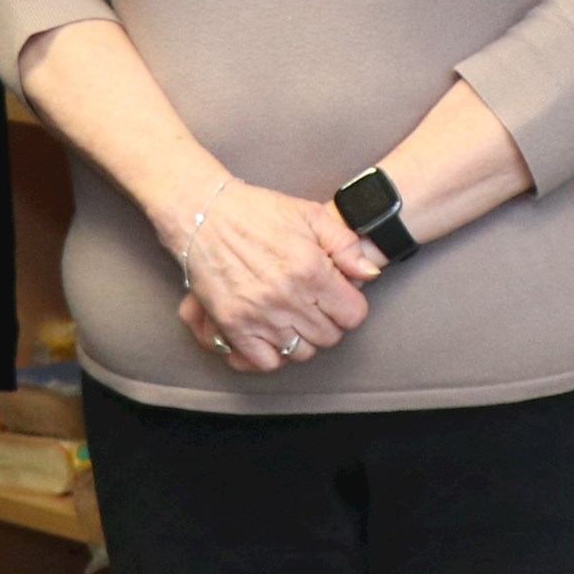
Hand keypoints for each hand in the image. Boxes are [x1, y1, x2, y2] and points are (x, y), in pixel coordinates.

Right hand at [160, 180, 374, 370]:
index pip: (353, 315)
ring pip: (302, 352)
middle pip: (330, 337)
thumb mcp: (310, 215)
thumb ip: (346, 244)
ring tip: (294, 317)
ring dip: (303, 337)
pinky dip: (274, 352)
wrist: (204, 214)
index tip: (339, 297)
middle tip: (316, 305)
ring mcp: (260, 315)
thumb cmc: (257, 212)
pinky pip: (267, 361)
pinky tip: (273, 332)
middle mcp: (288, 297)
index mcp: (312, 269)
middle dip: (329, 322)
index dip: (350, 306)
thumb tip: (369, 274)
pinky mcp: (234, 326)